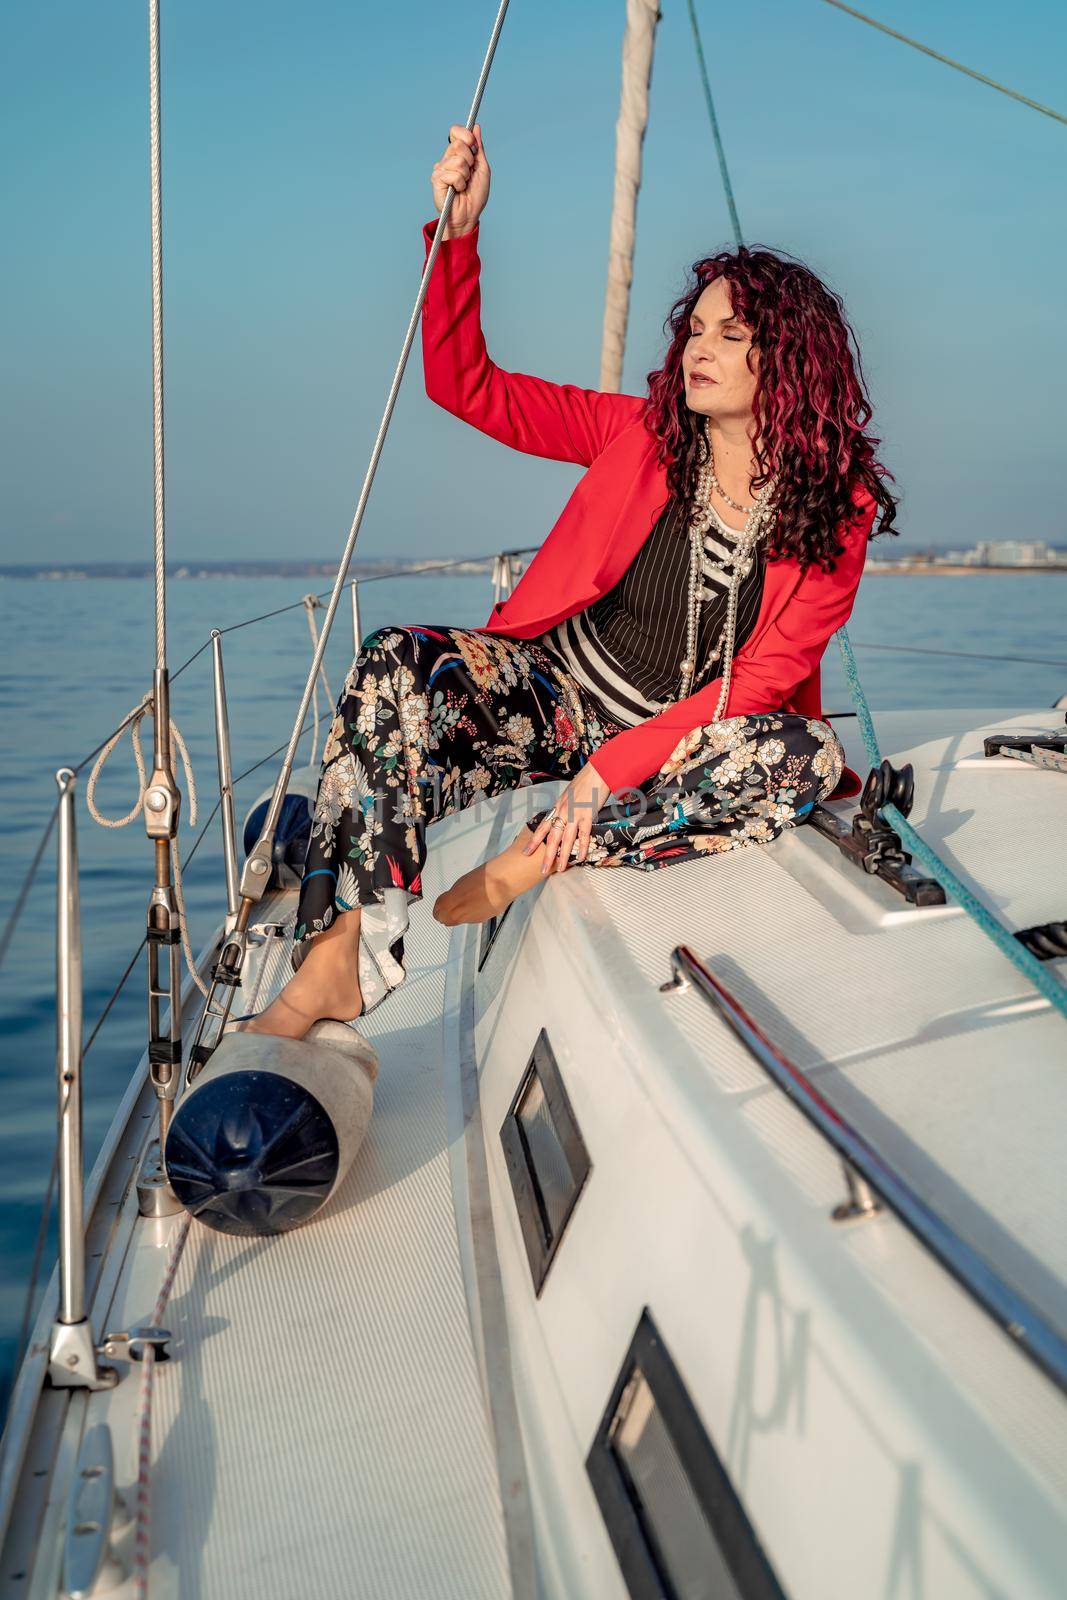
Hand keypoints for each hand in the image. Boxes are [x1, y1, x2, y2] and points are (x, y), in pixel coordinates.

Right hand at [431, 123, 489, 238]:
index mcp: (458, 153)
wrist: (469, 215)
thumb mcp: (482, 168)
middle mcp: (448, 158)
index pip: (456, 131)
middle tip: (469, 174)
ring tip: (463, 185)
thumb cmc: (476, 195)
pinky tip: (457, 190)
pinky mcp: (436, 179)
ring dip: (465, 175)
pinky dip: (459, 183)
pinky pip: (452, 174)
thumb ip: (479, 148)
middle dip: (470, 161)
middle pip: (458, 144)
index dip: (465, 135)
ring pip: (457, 160)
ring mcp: (441, 168)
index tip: (473, 147)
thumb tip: (476, 127)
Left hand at [523, 758, 610, 875]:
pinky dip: (582, 847)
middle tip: (541, 869)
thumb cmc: (585, 782)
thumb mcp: (569, 794)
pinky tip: (581, 857)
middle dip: (546, 855)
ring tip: (560, 869)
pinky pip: (584, 835)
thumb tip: (564, 817)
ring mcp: (574, 814)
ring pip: (566, 840)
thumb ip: (565, 807)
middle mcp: (563, 812)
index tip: (526, 851)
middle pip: (552, 837)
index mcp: (558, 807)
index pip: (543, 827)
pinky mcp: (587, 815)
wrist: (597, 772)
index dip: (534, 840)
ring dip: (563, 856)